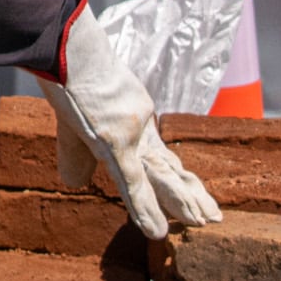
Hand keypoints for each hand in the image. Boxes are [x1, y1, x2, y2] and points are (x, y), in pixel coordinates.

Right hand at [37, 1, 222, 237]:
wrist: (67, 48)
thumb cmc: (67, 68)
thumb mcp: (74, 110)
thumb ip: (77, 150)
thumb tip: (74, 181)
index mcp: (130, 118)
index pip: (159, 154)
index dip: (177, 176)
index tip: (196, 194)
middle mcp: (138, 126)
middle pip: (168, 166)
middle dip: (190, 192)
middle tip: (213, 216)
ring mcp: (130, 132)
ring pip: (160, 175)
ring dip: (181, 201)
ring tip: (205, 221)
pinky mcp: (115, 141)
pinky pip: (132, 181)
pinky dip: (144, 208)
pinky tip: (156, 231)